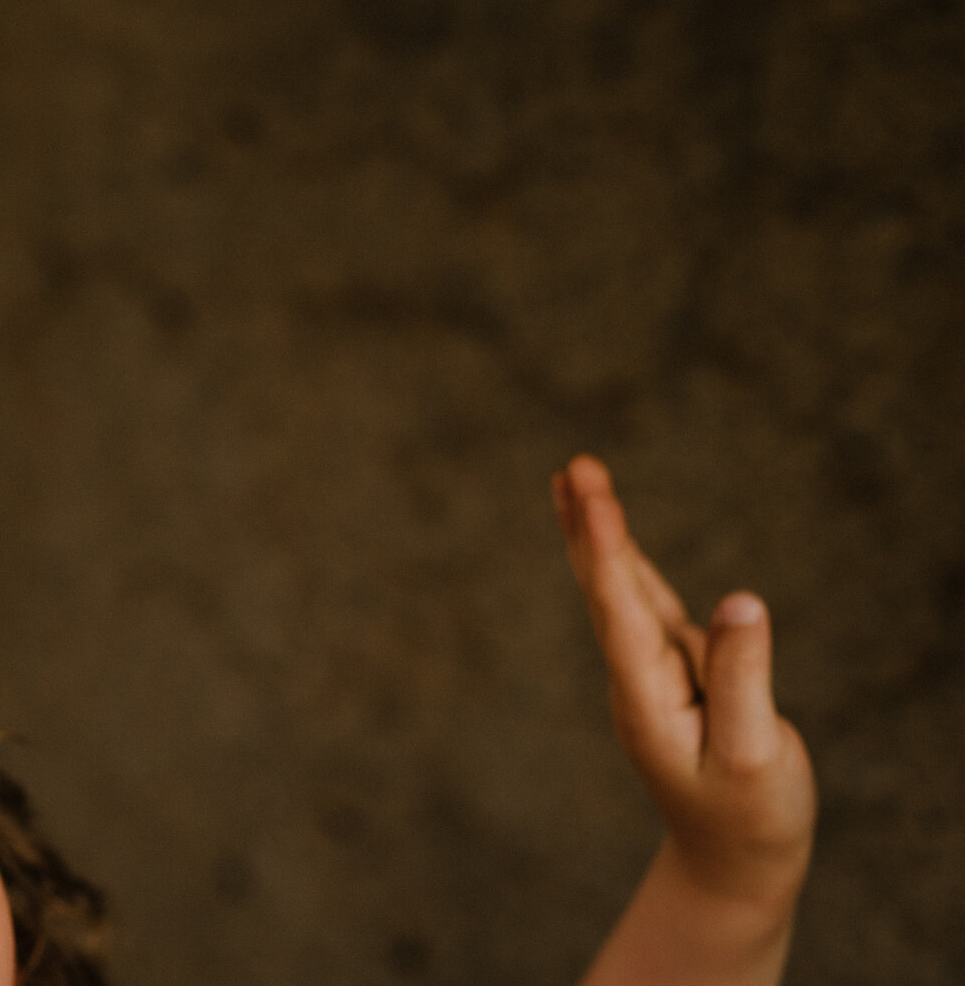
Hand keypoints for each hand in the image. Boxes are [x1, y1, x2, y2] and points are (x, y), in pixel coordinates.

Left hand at [553, 455, 815, 915]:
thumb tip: (739, 601)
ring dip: (598, 535)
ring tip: (576, 480)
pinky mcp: (674, 674)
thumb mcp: (754, 752)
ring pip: (618, 591)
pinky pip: (643, 605)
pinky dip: (624, 563)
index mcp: (647, 698)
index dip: (605, 548)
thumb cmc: (752, 813)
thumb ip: (743, 678)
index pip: (621, 609)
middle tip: (572, 466)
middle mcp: (637, 678)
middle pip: (604, 590)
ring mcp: (651, 673)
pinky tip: (608, 534)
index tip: (591, 494)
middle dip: (589, 526)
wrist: (735, 860)